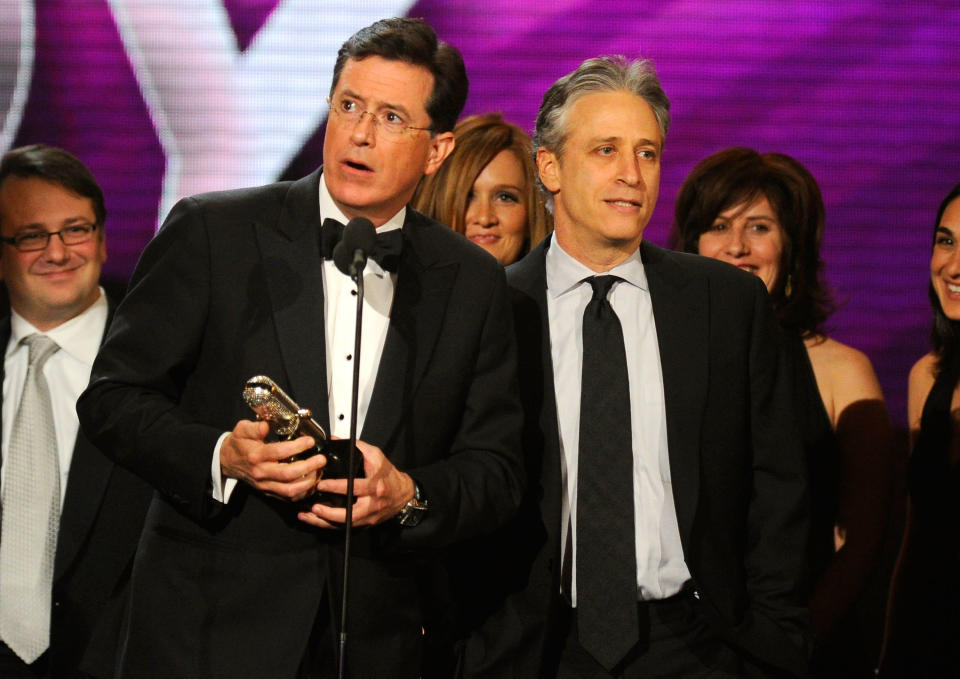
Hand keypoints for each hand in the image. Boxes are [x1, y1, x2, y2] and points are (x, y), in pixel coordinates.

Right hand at [220, 419, 325, 501]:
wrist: (228, 461)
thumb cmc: (239, 443)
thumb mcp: (242, 430)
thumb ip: (254, 427)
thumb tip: (266, 425)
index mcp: (255, 455)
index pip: (278, 452)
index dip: (297, 446)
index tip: (310, 441)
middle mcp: (261, 472)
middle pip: (288, 474)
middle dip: (308, 467)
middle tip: (321, 459)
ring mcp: (265, 485)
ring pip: (290, 490)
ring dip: (308, 482)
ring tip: (319, 471)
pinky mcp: (269, 492)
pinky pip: (288, 497)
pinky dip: (303, 492)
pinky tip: (312, 483)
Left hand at [297, 439, 413, 528]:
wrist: (403, 493)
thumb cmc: (388, 474)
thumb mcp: (376, 456)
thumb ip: (357, 447)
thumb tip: (336, 439)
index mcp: (375, 485)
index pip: (354, 487)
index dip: (336, 487)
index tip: (321, 484)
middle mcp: (373, 503)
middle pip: (351, 513)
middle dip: (330, 512)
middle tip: (314, 506)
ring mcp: (370, 515)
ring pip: (346, 524)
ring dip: (326, 522)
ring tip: (310, 515)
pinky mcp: (366, 523)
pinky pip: (346, 527)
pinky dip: (330, 525)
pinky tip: (317, 520)